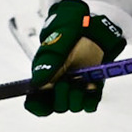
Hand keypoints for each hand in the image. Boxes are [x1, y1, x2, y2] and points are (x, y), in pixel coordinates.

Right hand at [26, 0, 124, 115]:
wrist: (96, 24)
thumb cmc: (73, 28)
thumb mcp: (59, 38)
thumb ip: (49, 59)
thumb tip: (37, 82)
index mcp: (44, 75)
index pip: (35, 102)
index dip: (37, 105)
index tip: (43, 101)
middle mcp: (59, 84)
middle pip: (56, 107)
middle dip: (60, 97)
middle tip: (65, 82)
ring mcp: (76, 86)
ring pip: (74, 107)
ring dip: (77, 98)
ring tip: (81, 81)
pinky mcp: (92, 87)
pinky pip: (91, 105)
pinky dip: (92, 100)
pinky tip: (92, 87)